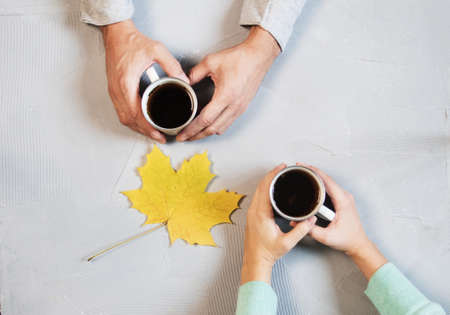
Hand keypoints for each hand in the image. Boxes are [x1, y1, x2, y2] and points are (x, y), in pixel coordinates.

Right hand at [102, 20, 188, 142]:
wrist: (116, 34)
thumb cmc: (131, 41)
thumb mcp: (156, 50)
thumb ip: (172, 65)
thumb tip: (184, 80)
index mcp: (126, 83)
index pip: (135, 113)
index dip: (147, 127)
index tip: (158, 133)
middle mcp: (117, 90)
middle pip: (128, 120)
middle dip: (144, 131)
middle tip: (159, 137)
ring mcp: (113, 91)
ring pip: (123, 117)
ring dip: (137, 127)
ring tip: (152, 132)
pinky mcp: (114, 90)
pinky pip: (121, 110)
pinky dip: (131, 119)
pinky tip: (141, 121)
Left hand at [176, 26, 279, 140]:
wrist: (258, 56)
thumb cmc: (240, 58)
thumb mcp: (211, 62)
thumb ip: (195, 73)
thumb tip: (185, 82)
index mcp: (225, 96)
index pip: (205, 120)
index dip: (191, 130)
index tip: (183, 134)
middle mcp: (234, 106)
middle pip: (212, 129)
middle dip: (196, 136)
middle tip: (184, 137)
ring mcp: (240, 108)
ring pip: (221, 128)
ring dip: (207, 133)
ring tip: (195, 134)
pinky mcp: (243, 107)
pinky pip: (228, 123)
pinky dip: (216, 127)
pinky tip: (210, 125)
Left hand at [241, 164, 316, 284]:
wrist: (256, 261)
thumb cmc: (268, 253)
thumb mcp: (287, 242)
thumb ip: (301, 230)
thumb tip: (311, 219)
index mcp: (261, 214)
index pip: (265, 188)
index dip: (273, 175)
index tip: (281, 168)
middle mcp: (254, 211)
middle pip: (261, 186)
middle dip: (271, 175)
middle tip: (282, 168)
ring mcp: (251, 213)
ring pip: (258, 191)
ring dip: (267, 182)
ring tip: (278, 176)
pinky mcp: (252, 216)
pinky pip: (258, 197)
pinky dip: (264, 189)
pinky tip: (271, 190)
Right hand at [295, 163, 386, 278]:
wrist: (358, 244)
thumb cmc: (347, 240)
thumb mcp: (326, 237)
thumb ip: (309, 230)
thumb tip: (296, 222)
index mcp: (343, 201)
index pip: (327, 181)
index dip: (314, 171)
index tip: (304, 166)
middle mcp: (345, 196)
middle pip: (327, 178)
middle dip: (312, 172)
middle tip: (299, 169)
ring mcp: (344, 197)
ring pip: (328, 182)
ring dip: (316, 177)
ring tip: (303, 174)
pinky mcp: (342, 200)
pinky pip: (330, 188)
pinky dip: (320, 183)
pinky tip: (312, 184)